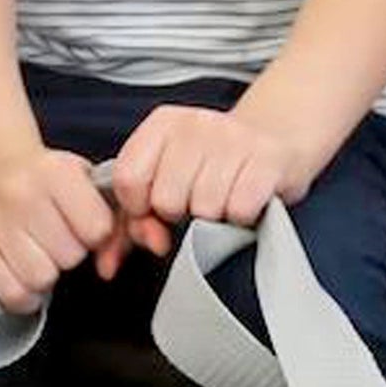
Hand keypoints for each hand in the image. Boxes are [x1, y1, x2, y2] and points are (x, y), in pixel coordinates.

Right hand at [0, 142, 114, 312]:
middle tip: (57, 242)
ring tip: (38, 257)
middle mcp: (22, 195)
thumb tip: (114, 251)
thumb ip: (104, 206)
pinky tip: (23, 277)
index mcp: (55, 173)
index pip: (97, 230)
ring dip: (45, 275)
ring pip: (40, 279)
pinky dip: (23, 295)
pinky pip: (11, 293)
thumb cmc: (36, 175)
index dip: (96, 236)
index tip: (85, 230)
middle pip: (69, 257)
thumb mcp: (75, 173)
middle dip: (68, 255)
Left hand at [103, 106, 316, 276]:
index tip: (155, 208)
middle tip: (198, 200)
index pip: (128, 179)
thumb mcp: (167, 180)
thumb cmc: (212, 167)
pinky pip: (239, 210)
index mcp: (163, 124)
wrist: (277, 139)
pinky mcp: (267, 159)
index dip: (139, 208)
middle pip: (167, 200)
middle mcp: (196, 124)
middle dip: (181, 213)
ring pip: (205, 209)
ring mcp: (233, 138)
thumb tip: (108, 263)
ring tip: (224, 197)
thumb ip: (131, 221)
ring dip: (215, 216)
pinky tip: (245, 200)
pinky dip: (242, 216)